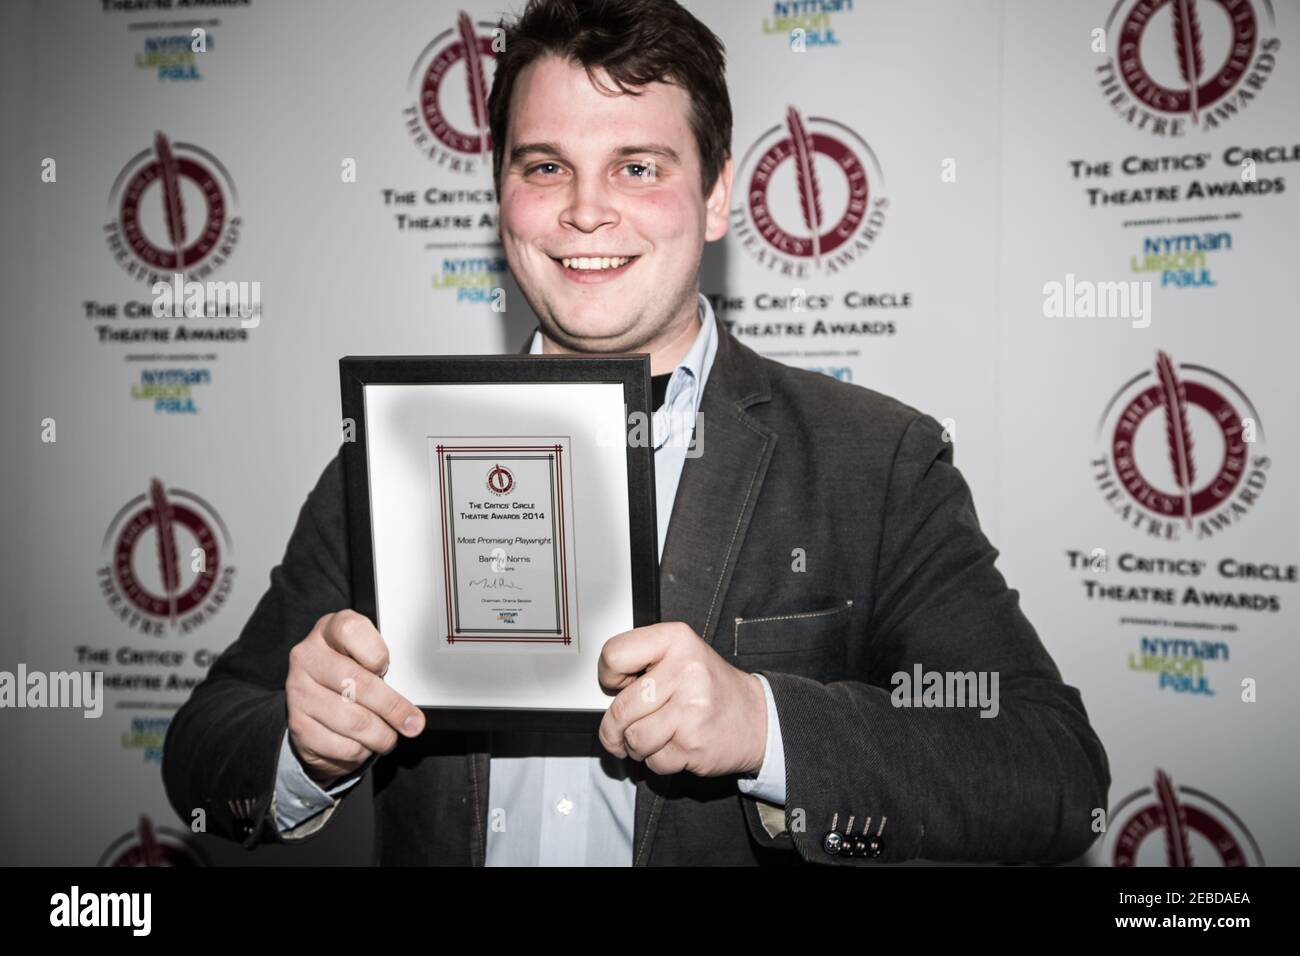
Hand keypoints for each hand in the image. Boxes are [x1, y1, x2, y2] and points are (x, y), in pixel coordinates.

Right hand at [285, 609, 424, 787]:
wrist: (316, 705)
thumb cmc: (352, 674)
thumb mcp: (366, 657)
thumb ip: (383, 667)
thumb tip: (411, 704)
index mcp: (329, 630)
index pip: (352, 630)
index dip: (376, 652)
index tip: (387, 668)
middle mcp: (307, 656)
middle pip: (357, 682)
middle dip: (392, 708)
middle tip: (413, 724)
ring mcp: (299, 691)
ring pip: (353, 720)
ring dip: (380, 735)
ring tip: (389, 737)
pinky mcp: (297, 725)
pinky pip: (341, 745)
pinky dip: (361, 750)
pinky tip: (364, 744)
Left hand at [596, 621, 767, 776]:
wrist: (756, 718)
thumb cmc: (709, 688)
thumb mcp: (680, 655)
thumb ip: (642, 663)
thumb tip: (602, 693)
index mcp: (676, 639)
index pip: (614, 655)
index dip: (608, 676)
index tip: (618, 684)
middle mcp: (686, 669)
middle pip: (621, 707)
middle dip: (614, 727)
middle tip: (621, 730)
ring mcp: (691, 708)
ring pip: (633, 738)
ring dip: (636, 747)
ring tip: (652, 737)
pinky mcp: (693, 743)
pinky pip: (653, 761)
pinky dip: (657, 760)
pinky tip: (673, 746)